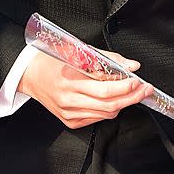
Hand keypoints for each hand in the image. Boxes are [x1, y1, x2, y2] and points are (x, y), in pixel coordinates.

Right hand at [18, 49, 152, 129]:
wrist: (29, 75)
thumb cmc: (51, 59)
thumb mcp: (78, 51)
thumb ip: (107, 59)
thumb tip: (131, 65)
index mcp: (70, 80)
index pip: (106, 89)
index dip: (126, 86)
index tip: (139, 80)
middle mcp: (69, 99)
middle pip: (109, 104)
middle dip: (132, 97)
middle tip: (145, 90)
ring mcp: (69, 113)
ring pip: (105, 114)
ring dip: (122, 104)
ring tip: (130, 93)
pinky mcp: (70, 121)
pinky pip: (96, 118)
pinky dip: (108, 110)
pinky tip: (110, 100)